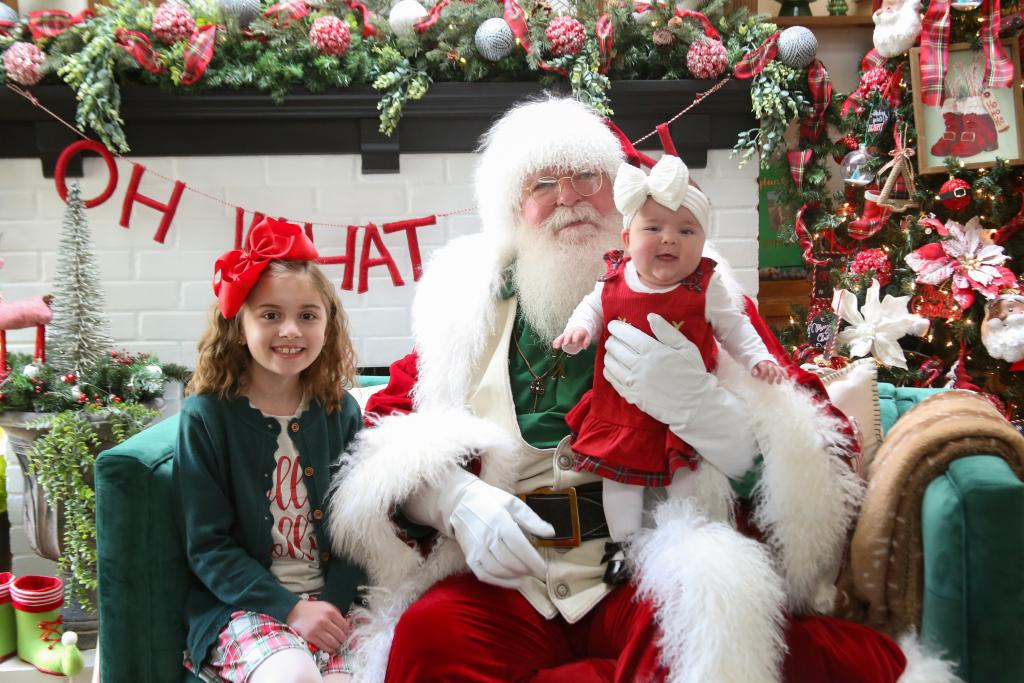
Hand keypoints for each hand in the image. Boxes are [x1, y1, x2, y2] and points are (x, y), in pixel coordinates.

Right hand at [286, 600, 349, 652]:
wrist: (296, 611)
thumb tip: (346, 625)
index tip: (346, 634)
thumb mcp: (327, 606)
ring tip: (337, 645)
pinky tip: (331, 648)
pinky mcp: (310, 636)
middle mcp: (324, 620)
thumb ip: (337, 614)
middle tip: (343, 641)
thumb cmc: (313, 609)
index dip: (347, 631)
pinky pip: (323, 646)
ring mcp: (317, 629)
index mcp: (330, 612)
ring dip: (337, 645)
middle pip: (339, 635)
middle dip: (343, 639)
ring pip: (332, 642)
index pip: (344, 625)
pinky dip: (329, 649)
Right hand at [449, 479, 554, 588]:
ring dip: (516, 576)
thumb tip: (551, 533)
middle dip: (527, 570)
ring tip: (526, 574)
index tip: (544, 570)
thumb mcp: (512, 503)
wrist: (460, 501)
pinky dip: (500, 582)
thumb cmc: (490, 500)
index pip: (520, 548)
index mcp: (500, 521)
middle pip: (511, 562)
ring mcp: (476, 549)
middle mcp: (487, 537)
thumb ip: (532, 519)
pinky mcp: (469, 557)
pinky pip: (485, 575)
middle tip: (536, 571)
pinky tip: (513, 582)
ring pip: (499, 570)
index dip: (534, 562)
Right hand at [553, 328, 591, 354]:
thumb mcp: (587, 336)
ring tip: (556, 347)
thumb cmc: (583, 333)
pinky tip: (554, 346)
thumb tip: (584, 347)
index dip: (575, 338)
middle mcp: (570, 332)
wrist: (578, 326)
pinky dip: (556, 341)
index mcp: (577, 332)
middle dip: (566, 339)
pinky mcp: (562, 336)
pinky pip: (558, 338)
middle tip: (565, 344)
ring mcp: (566, 334)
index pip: (576, 335)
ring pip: (561, 337)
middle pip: (568, 335)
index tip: (574, 343)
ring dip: (558, 341)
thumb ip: (586, 341)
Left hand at [604, 313, 757, 477]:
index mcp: (653, 351)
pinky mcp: (632, 396)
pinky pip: (613, 380)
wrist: (695, 405)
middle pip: (616, 348)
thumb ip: (667, 331)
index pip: (627, 334)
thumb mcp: (686, 348)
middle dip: (611, 340)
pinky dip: (608, 371)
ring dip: (608, 354)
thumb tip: (650, 316)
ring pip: (611, 363)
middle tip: (613, 338)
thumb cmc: (693, 373)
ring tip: (611, 351)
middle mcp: (640, 366)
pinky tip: (611, 367)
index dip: (617, 327)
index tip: (613, 324)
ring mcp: (634, 382)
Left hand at [751, 360, 784, 384]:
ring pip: (778, 370)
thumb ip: (754, 371)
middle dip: (771, 377)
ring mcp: (774, 365)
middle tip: (770, 383)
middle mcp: (769, 364)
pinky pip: (782, 370)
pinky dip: (785, 374)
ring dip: (779, 377)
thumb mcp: (753, 368)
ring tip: (778, 383)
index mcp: (762, 363)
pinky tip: (787, 379)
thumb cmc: (757, 366)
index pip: (764, 368)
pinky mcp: (778, 367)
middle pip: (772, 369)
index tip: (762, 379)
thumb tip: (756, 374)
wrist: (761, 359)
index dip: (763, 374)